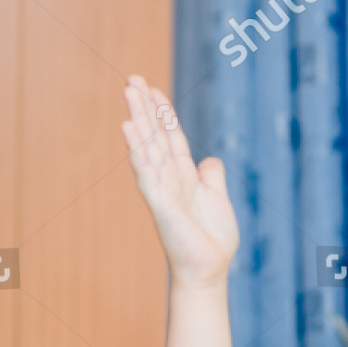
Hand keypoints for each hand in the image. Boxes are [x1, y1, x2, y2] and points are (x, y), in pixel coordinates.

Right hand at [121, 75, 238, 288]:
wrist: (208, 268)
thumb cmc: (212, 239)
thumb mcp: (218, 199)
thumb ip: (212, 177)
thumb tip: (210, 159)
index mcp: (184, 175)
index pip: (171, 136)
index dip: (164, 113)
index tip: (154, 88)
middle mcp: (169, 177)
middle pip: (155, 134)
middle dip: (145, 106)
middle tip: (132, 78)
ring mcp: (161, 188)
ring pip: (147, 146)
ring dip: (138, 118)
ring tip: (129, 92)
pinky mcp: (159, 202)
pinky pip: (146, 171)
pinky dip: (137, 150)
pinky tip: (129, 128)